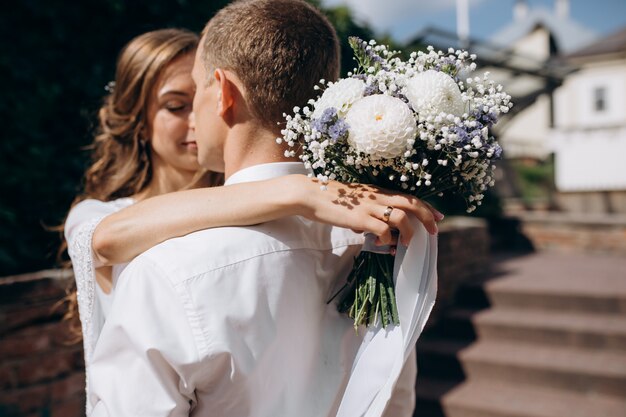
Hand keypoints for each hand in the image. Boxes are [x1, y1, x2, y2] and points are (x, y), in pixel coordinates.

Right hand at [292, 176, 443, 245]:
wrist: (310, 194)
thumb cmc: (329, 199)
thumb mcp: (353, 202)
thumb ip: (365, 212)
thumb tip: (369, 229)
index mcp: (377, 192)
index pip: (408, 197)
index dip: (426, 206)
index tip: (438, 216)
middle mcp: (377, 197)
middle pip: (411, 203)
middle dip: (427, 217)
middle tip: (434, 231)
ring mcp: (369, 207)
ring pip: (401, 216)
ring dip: (408, 231)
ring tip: (406, 243)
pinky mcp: (359, 218)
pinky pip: (382, 230)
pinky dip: (387, 239)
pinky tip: (384, 245)